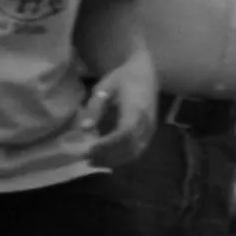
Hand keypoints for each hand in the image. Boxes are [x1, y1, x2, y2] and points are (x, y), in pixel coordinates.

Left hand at [80, 47, 157, 165]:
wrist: (145, 74)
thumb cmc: (122, 79)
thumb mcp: (104, 88)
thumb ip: (95, 108)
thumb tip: (85, 129)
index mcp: (136, 109)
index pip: (124, 133)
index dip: (108, 144)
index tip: (90, 149)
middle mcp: (147, 122)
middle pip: (130, 147)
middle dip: (109, 155)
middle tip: (87, 159)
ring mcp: (150, 129)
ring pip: (135, 152)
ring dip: (115, 159)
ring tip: (95, 161)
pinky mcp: (149, 133)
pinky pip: (138, 151)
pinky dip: (123, 157)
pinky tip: (108, 158)